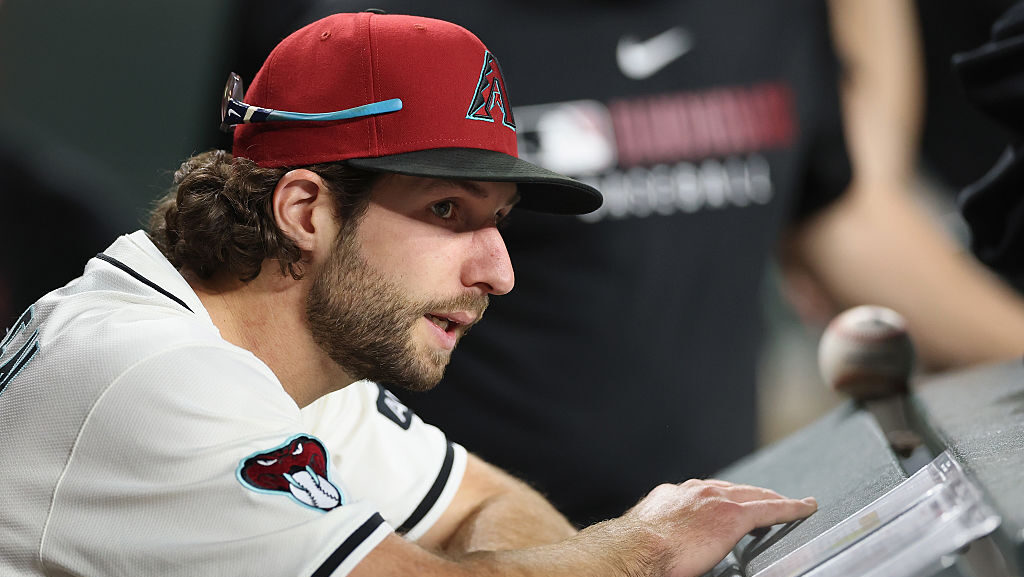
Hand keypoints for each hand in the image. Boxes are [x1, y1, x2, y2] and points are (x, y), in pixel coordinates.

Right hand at [608, 479, 816, 576]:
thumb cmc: (636, 552)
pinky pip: (770, 509)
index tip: (729, 506)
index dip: (723, 500)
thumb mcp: (649, 533)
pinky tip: (805, 508)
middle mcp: (695, 491)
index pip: (707, 494)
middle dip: (754, 495)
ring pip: (755, 495)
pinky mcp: (733, 516)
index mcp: (674, 496)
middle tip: (771, 501)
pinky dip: (790, 508)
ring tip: (790, 504)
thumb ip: (665, 532)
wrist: (636, 550)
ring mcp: (715, 500)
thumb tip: (668, 550)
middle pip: (735, 489)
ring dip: (773, 498)